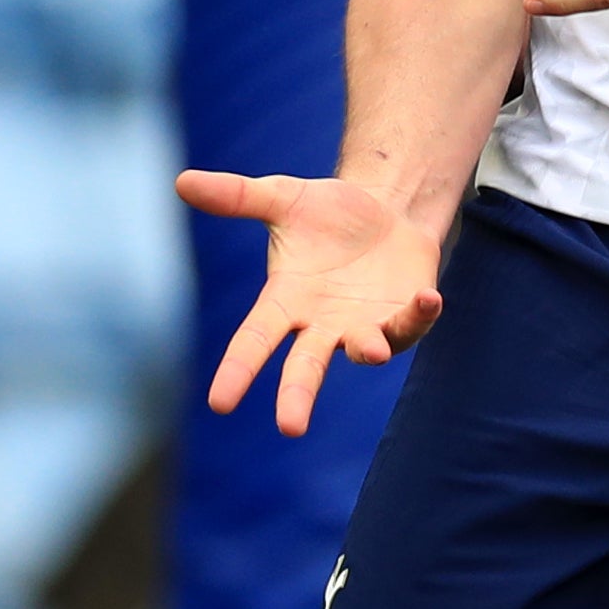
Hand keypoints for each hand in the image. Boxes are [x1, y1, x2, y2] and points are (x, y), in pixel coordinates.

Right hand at [175, 170, 443, 436]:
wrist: (387, 207)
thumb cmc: (328, 211)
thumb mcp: (282, 198)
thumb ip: (236, 197)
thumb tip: (181, 182)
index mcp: (285, 301)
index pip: (254, 340)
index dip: (238, 370)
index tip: (220, 402)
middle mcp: (321, 324)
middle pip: (305, 366)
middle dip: (297, 395)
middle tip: (290, 427)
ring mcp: (363, 326)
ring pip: (363, 349)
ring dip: (367, 349)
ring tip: (372, 350)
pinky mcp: (402, 317)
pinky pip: (411, 324)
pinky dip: (418, 315)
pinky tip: (427, 298)